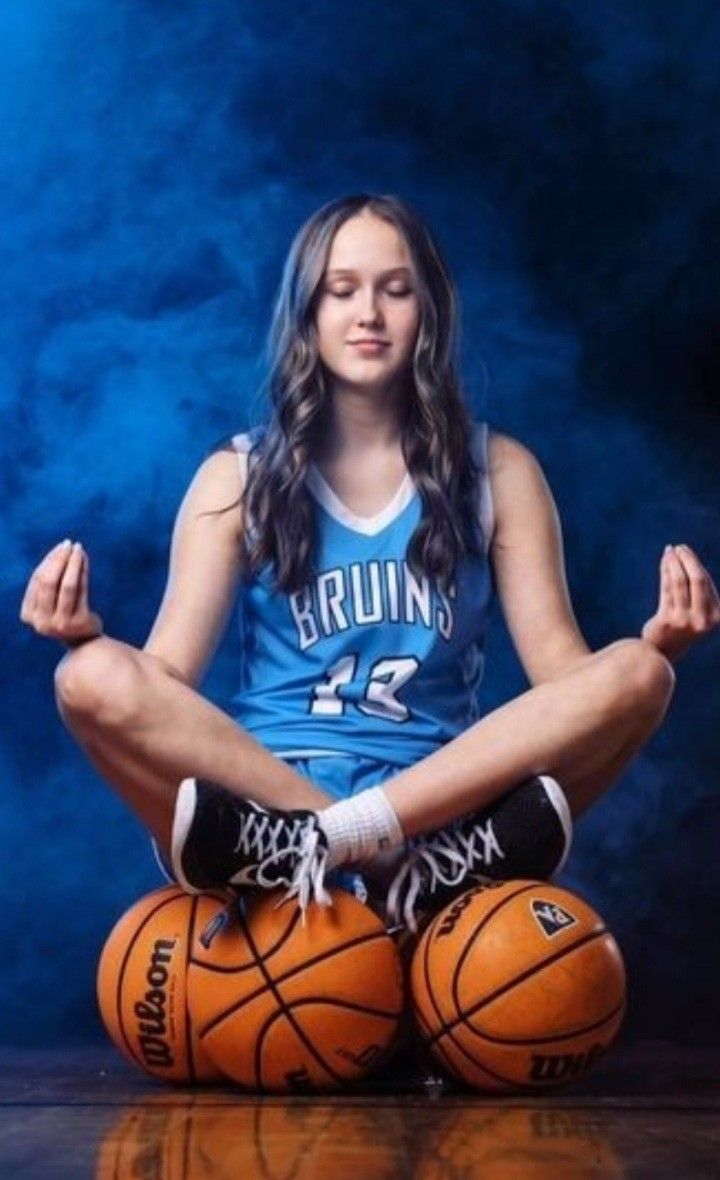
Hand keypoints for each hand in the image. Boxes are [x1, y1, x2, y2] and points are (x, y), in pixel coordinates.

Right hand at [19, 539, 103, 647]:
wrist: (83, 642)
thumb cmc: (64, 615)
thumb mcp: (50, 602)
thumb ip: (48, 582)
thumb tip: (60, 550)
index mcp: (28, 615)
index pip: (37, 580)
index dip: (49, 561)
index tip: (60, 546)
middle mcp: (41, 622)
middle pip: (49, 582)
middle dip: (59, 559)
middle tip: (69, 544)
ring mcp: (60, 624)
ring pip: (66, 586)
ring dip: (73, 563)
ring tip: (79, 548)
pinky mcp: (79, 623)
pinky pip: (81, 592)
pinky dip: (83, 573)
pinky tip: (85, 560)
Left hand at [641, 543, 719, 662]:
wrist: (662, 652)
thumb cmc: (680, 627)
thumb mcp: (695, 610)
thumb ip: (695, 589)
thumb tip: (686, 556)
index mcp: (716, 615)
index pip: (706, 582)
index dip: (695, 563)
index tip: (685, 550)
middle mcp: (703, 619)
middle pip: (697, 580)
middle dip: (688, 559)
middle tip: (679, 547)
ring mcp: (685, 621)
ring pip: (680, 582)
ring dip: (673, 563)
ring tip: (669, 551)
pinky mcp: (667, 621)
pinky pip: (666, 589)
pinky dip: (665, 572)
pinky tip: (664, 561)